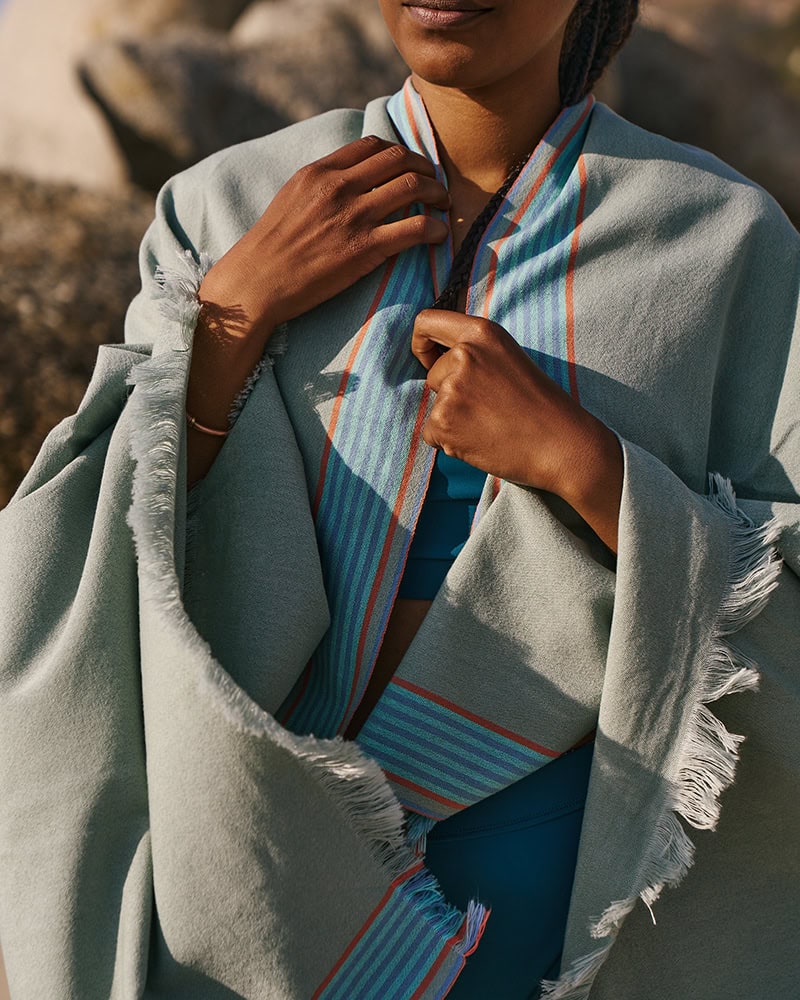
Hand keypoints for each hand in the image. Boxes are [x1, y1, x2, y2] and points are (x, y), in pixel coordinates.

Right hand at [198, 136, 449, 342]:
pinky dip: (434, 228)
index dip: (400, 154)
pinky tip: (438, 234)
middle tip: (434, 184)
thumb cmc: (272, 247)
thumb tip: (351, 178)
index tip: (411, 168)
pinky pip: (414, 228)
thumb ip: (322, 183)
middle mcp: (338, 187)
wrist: (258, 282)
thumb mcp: (292, 198)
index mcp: (319, 172)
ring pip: (412, 187)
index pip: (373, 146)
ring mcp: (353, 217)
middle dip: (425, 169)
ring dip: (436, 193)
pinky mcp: (364, 249)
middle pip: (398, 159)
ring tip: (443, 205)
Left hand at [411, 309, 622, 550]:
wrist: (561, 445)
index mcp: (481, 333)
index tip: (429, 360)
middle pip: (432, 375)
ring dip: (454, 420)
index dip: (421, 343)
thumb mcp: (508, 358)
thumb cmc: (541, 406)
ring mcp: (451, 389)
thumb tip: (435, 360)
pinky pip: (431, 434)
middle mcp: (463, 355)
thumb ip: (474, 352)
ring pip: (434, 407)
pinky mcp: (444, 422)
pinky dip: (450, 442)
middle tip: (488, 408)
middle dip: (450, 393)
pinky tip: (481, 441)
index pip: (425, 322)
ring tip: (490, 425)